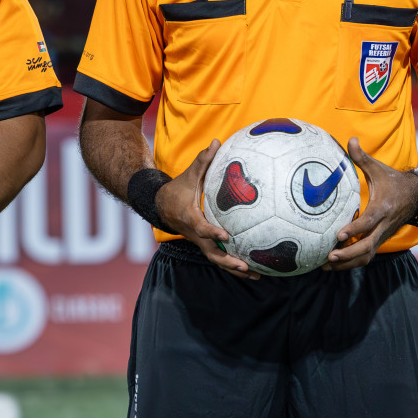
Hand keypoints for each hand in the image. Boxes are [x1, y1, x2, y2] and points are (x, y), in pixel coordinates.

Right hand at [154, 140, 257, 280]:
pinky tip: (254, 270)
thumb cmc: (177, 190)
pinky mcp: (205, 245)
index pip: (202, 227)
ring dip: (234, 269)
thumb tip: (217, 141)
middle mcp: (196, 234)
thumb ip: (203, 161)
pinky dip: (234, 265)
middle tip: (245, 265)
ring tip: (256, 275)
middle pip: (211, 252)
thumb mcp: (189, 176)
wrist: (160, 207)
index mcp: (191, 218)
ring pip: (217, 259)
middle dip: (228, 261)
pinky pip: (220, 257)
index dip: (213, 232)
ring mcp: (201, 242)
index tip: (226, 234)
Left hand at [324, 137, 417, 270]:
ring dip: (348, 262)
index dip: (354, 230)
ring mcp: (384, 235)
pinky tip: (334, 264)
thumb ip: (361, 157)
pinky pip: (367, 255)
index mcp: (382, 208)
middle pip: (367, 246)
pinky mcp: (381, 240)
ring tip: (326, 266)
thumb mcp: (378, 168)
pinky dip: (352, 262)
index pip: (368, 222)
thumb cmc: (393, 180)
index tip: (338, 234)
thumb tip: (350, 139)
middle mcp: (384, 226)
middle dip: (348, 253)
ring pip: (367, 255)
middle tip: (328, 256)